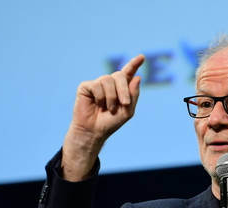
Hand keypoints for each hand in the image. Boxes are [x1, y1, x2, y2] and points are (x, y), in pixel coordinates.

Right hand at [61, 55, 144, 180]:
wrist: (95, 131)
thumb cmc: (111, 122)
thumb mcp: (127, 110)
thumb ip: (133, 95)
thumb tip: (137, 77)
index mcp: (120, 88)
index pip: (128, 73)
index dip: (134, 64)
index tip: (142, 57)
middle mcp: (109, 83)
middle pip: (120, 75)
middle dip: (124, 90)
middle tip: (124, 103)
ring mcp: (97, 83)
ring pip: (108, 80)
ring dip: (112, 96)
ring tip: (108, 108)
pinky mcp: (86, 86)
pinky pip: (97, 85)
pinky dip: (100, 96)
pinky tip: (97, 104)